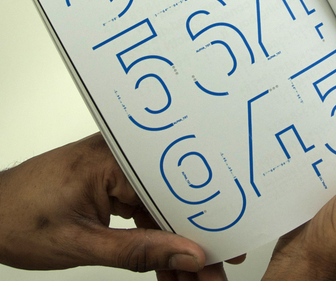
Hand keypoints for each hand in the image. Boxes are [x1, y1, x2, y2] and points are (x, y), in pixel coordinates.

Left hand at [0, 133, 235, 279]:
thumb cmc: (16, 219)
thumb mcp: (81, 244)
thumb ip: (138, 251)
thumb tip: (188, 255)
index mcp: (113, 157)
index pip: (173, 190)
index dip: (204, 222)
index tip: (228, 250)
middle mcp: (120, 153)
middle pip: (171, 199)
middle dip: (192, 239)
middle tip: (215, 273)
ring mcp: (116, 167)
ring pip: (159, 208)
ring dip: (174, 244)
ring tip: (193, 279)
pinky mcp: (111, 181)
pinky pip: (142, 209)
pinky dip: (152, 239)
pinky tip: (167, 266)